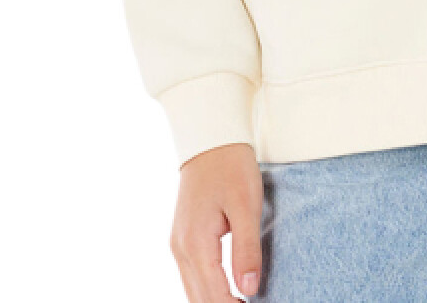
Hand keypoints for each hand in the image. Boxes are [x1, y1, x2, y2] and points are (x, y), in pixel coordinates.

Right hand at [170, 141, 264, 299]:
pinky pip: (191, 276)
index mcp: (196, 243)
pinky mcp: (182, 238)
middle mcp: (181, 248)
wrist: (211, 139)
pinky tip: (225, 292)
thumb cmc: (232, 168)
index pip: (214, 296)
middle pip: (199, 299)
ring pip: (192, 291)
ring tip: (241, 302)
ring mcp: (178, 244)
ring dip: (213, 301)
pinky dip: (206, 290)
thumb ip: (247, 250)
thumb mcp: (247, 206)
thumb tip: (248, 290)